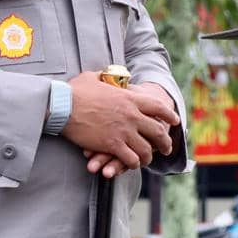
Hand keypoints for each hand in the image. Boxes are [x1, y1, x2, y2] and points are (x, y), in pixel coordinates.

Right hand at [62, 71, 179, 173]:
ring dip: (148, 156)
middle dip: (165, 142)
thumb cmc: (75, 90)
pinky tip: (131, 164)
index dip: (169, 114)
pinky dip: (133, 163)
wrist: (62, 105)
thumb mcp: (94, 77)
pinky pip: (131, 159)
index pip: (158, 106)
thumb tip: (107, 73)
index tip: (175, 121)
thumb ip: (106, 76)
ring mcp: (123, 131)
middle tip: (165, 148)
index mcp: (129, 98)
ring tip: (147, 160)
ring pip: (146, 149)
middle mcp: (131, 115)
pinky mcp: (112, 145)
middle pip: (158, 131)